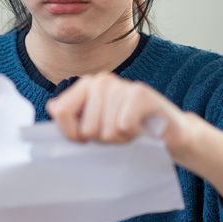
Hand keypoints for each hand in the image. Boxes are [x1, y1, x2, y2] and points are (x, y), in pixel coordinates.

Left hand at [44, 72, 197, 152]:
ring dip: (120, 139)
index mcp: (86, 86)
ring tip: (131, 130)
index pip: (61, 112)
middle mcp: (102, 81)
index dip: (71, 134)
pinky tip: (142, 128)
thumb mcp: (97, 125)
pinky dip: (133, 135)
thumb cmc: (130, 128)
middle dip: (103, 140)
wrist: (171, 132)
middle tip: (118, 132)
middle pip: (86, 128)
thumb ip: (74, 116)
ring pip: (106, 131)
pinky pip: (123, 126)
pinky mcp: (140, 94)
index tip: (86, 139)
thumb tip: (51, 107)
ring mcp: (122, 85)